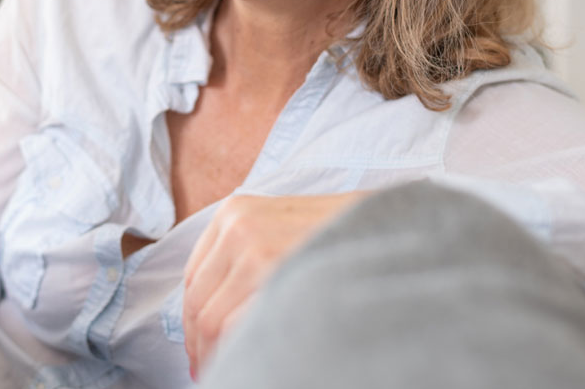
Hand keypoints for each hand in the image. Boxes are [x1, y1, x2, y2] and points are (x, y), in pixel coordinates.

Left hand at [182, 192, 366, 378]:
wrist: (391, 228)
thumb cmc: (340, 234)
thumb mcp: (281, 227)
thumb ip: (246, 255)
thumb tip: (212, 312)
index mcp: (233, 212)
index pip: (194, 278)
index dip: (192, 320)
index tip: (198, 347)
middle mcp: (236, 227)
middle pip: (198, 302)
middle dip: (200, 343)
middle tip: (208, 370)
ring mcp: (254, 250)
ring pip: (213, 320)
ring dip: (216, 353)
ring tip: (230, 372)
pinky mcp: (273, 273)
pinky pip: (237, 327)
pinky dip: (238, 351)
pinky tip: (251, 364)